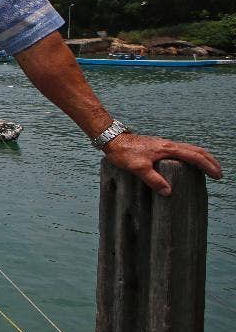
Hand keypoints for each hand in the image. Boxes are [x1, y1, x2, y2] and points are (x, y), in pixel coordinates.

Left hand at [104, 133, 221, 196]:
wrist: (113, 139)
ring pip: (189, 148)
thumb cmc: (124, 153)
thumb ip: (153, 180)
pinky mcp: (158, 146)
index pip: (195, 156)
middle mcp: (169, 145)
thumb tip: (169, 192)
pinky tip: (187, 163)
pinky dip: (191, 155)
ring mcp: (164, 144)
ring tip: (207, 168)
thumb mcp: (138, 168)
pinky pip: (181, 149)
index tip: (217, 175)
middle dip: (210, 161)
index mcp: (168, 149)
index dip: (208, 166)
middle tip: (218, 173)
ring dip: (201, 157)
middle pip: (196, 150)